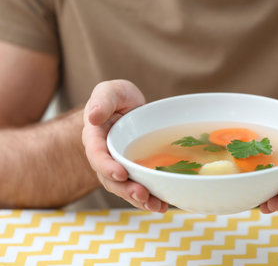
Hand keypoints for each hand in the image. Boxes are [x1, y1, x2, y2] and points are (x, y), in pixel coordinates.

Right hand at [82, 79, 167, 212]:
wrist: (129, 109)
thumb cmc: (118, 99)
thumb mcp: (111, 92)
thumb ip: (103, 100)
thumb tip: (93, 117)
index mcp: (95, 138)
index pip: (97, 154)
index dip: (106, 166)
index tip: (121, 173)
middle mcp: (105, 157)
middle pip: (111, 178)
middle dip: (126, 189)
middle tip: (142, 194)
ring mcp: (119, 167)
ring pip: (125, 188)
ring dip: (139, 199)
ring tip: (156, 206)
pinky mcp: (134, 173)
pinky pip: (139, 188)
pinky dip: (150, 199)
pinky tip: (163, 205)